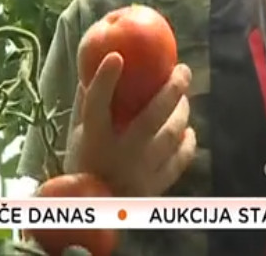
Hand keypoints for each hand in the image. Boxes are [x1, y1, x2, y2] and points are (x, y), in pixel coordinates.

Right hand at [64, 53, 195, 196]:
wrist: (94, 210)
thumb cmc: (84, 165)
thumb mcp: (77, 135)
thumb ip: (86, 103)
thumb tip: (93, 66)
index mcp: (93, 139)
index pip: (97, 104)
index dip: (105, 80)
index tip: (117, 56)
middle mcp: (119, 154)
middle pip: (151, 116)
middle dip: (171, 89)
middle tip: (182, 69)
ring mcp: (140, 171)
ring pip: (171, 135)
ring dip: (182, 112)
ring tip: (184, 98)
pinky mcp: (156, 186)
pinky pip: (180, 159)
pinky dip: (187, 143)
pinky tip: (188, 131)